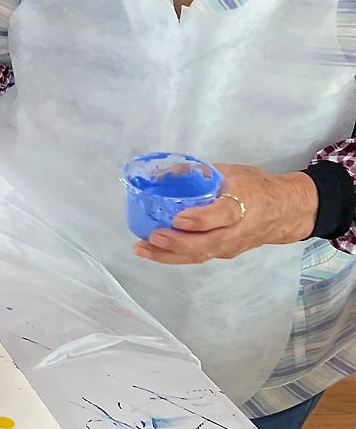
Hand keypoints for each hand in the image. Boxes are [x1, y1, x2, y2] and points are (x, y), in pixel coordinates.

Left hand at [133, 163, 318, 264]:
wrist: (285, 211)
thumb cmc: (256, 186)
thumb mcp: (233, 171)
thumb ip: (202, 173)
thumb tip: (164, 172)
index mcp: (243, 202)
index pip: (223, 215)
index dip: (200, 220)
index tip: (178, 219)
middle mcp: (238, 229)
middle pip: (208, 242)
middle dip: (178, 242)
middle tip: (152, 237)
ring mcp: (232, 245)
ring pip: (201, 254)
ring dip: (169, 255)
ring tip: (142, 249)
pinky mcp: (225, 253)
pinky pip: (199, 257)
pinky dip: (176, 256)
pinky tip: (154, 251)